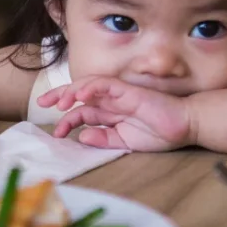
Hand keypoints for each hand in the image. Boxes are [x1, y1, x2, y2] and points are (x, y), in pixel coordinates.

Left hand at [37, 77, 191, 151]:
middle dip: (59, 96)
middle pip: (79, 94)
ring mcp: (118, 93)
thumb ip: (104, 139)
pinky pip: (105, 84)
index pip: (82, 111)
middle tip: (42, 104)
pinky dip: (91, 87)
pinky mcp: (128, 90)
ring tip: (59, 102)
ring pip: (88, 85)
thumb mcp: (125, 142)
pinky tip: (80, 95)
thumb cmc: (158, 133)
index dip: (66, 118)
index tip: (55, 133)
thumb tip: (82, 137)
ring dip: (71, 91)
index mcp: (109, 113)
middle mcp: (110, 101)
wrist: (184, 126)